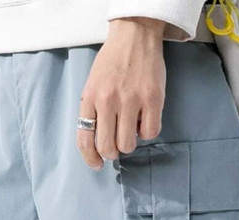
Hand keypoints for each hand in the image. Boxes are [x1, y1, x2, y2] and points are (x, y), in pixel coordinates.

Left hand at [77, 18, 165, 168]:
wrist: (135, 35)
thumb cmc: (113, 62)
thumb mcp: (93, 84)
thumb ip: (93, 111)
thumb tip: (98, 144)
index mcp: (91, 97)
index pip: (85, 140)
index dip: (91, 158)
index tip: (96, 164)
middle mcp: (109, 100)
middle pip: (108, 148)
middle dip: (112, 153)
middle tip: (116, 145)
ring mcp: (132, 99)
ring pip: (128, 145)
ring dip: (129, 143)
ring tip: (131, 128)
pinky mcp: (153, 98)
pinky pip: (150, 133)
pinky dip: (147, 132)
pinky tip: (145, 118)